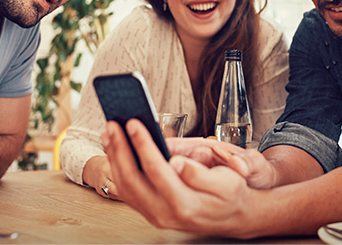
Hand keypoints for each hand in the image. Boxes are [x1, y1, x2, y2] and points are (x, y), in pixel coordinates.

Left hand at [102, 119, 259, 237]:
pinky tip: (115, 151)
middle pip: (132, 179)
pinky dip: (117, 169)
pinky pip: (127, 191)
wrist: (231, 217)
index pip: (156, 170)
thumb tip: (176, 162)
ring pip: (125, 186)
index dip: (142, 144)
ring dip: (114, 158)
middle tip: (113, 125)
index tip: (133, 123)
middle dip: (120, 149)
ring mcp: (155, 215)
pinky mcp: (151, 212)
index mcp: (184, 204)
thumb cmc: (230, 195)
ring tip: (109, 134)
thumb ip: (200, 174)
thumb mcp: (227, 182)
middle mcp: (165, 213)